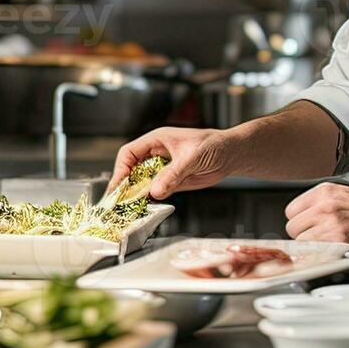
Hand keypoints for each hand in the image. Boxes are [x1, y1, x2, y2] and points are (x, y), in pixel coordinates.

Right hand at [108, 126, 236, 200]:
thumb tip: (155, 190)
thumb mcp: (192, 158)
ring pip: (142, 182)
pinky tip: (146, 206)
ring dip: (136, 194)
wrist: (231, 155)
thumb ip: (173, 174)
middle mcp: (157, 154)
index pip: (129, 153)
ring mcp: (163, 168)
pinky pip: (155, 191)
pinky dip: (149, 199)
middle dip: (125, 185)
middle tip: (120, 201)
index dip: (120, 169)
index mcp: (157, 140)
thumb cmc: (215, 145)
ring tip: (130, 207)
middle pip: (132, 169)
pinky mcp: (171, 181)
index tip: (117, 186)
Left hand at [284, 183, 348, 250]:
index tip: (309, 226)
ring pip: (301, 244)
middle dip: (304, 235)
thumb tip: (302, 220)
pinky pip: (314, 254)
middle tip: (321, 236)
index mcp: (324, 192)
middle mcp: (325, 206)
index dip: (301, 221)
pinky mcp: (339, 242)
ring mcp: (331, 224)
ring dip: (312, 248)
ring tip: (330, 244)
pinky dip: (320, 257)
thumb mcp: (343, 195)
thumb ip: (319, 204)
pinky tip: (333, 251)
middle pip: (293, 228)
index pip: (291, 211)